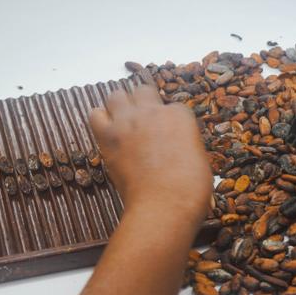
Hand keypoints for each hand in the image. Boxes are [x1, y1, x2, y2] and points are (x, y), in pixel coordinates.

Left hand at [90, 86, 212, 226]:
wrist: (165, 203)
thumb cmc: (189, 189)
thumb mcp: (200, 160)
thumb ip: (186, 144)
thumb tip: (177, 147)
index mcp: (180, 115)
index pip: (172, 107)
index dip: (167, 121)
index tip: (165, 135)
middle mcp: (153, 110)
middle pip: (143, 91)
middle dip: (143, 103)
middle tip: (142, 122)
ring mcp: (128, 120)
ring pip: (116, 95)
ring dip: (119, 106)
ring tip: (122, 123)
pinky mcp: (108, 135)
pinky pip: (95, 115)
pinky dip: (99, 120)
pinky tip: (107, 132)